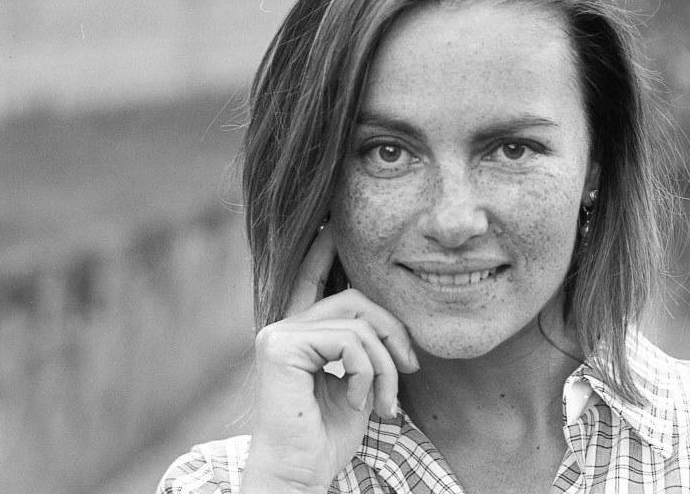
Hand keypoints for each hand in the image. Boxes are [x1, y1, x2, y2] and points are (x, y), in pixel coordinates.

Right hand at [242, 224, 418, 493]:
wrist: (302, 474)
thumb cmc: (328, 435)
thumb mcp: (356, 380)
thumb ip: (362, 345)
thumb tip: (386, 318)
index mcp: (299, 333)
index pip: (314, 278)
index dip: (324, 248)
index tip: (334, 221)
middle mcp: (282, 326)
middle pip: (356, 298)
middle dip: (393, 331)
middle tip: (411, 369)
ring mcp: (278, 334)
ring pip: (358, 322)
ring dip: (386, 365)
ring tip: (387, 402)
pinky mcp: (281, 347)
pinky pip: (350, 342)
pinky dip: (369, 375)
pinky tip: (362, 404)